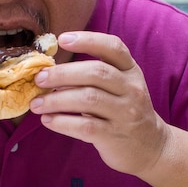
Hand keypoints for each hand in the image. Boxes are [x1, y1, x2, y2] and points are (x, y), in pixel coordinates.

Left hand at [30, 31, 169, 176]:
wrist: (150, 147)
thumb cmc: (124, 111)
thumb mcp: (119, 87)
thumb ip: (93, 76)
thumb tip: (50, 71)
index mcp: (130, 71)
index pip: (113, 47)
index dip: (87, 40)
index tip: (62, 39)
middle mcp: (131, 89)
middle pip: (96, 73)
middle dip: (63, 74)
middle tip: (39, 79)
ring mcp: (125, 113)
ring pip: (88, 99)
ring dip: (57, 100)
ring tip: (36, 104)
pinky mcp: (115, 136)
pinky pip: (85, 126)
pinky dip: (63, 122)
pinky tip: (47, 120)